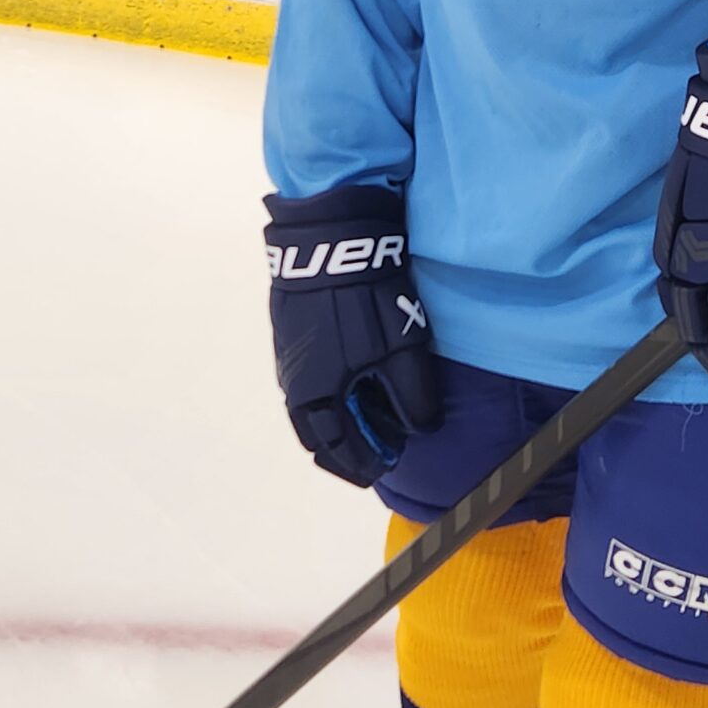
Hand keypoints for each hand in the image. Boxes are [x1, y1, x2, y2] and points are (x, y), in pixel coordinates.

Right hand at [264, 184, 442, 486]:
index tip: (383, 467)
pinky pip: (305, 380)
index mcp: (317, 397)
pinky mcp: (290, 332)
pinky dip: (325, 393)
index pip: (337, 449)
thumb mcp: (403, 352)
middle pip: (315, 434)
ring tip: (361, 418)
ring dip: (333, 419)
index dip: (363, 463)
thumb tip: (420, 430)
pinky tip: (346, 382)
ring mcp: (288, 356)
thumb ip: (412, 399)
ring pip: (307, 407)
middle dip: (343, 448)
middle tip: (369, 453)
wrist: (331, 240)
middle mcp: (295, 383)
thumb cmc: (368, 302)